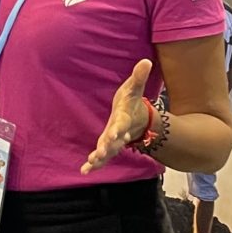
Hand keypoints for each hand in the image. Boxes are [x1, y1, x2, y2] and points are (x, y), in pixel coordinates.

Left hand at [81, 59, 154, 174]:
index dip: (119, 129)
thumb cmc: (131, 102)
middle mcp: (120, 133)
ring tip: (91, 163)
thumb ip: (139, 76)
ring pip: (108, 152)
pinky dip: (94, 165)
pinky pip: (102, 158)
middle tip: (100, 153)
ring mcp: (115, 142)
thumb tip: (147, 60)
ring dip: (100, 158)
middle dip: (108, 147)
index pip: (122, 124)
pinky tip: (84, 171)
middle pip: (115, 142)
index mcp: (125, 118)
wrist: (138, 119)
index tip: (115, 134)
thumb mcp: (134, 87)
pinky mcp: (109, 147)